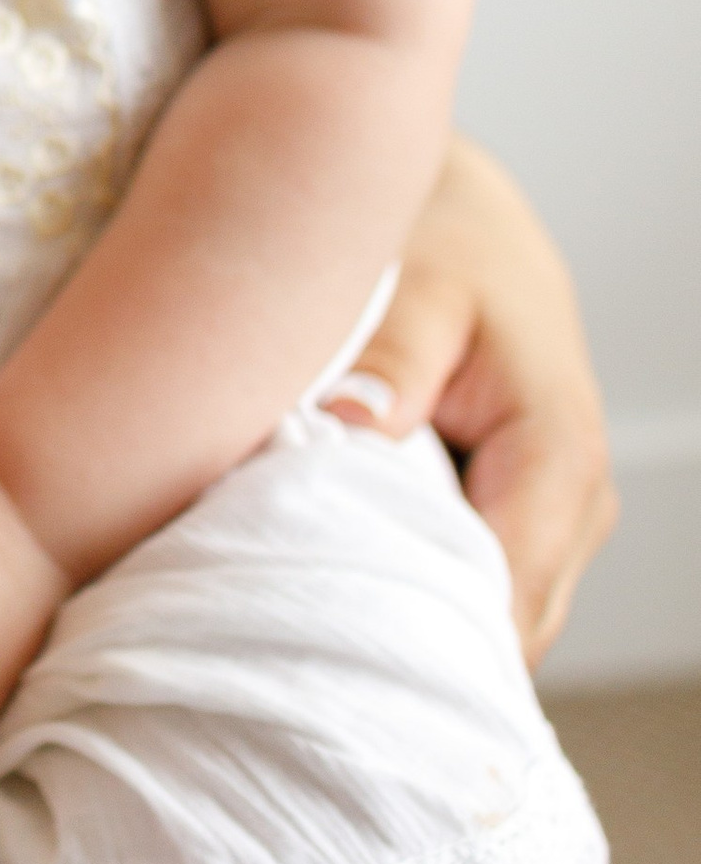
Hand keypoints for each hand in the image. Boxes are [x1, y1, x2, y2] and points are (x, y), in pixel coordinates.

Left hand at [327, 135, 616, 664]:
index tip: (325, 638)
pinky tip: (334, 576)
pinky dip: (406, 591)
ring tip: (302, 606)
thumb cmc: (444, 246)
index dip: (422, 633)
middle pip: (497, 630)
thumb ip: (391, 357)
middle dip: (403, 639)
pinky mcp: (521, 527)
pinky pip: (471, 591)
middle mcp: (575, 509)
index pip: (505, 597)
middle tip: (288, 636)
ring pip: (485, 622)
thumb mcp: (415, 283)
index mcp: (559, 456)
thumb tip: (351, 428)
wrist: (469, 224)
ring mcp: (554, 527)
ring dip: (404, 620)